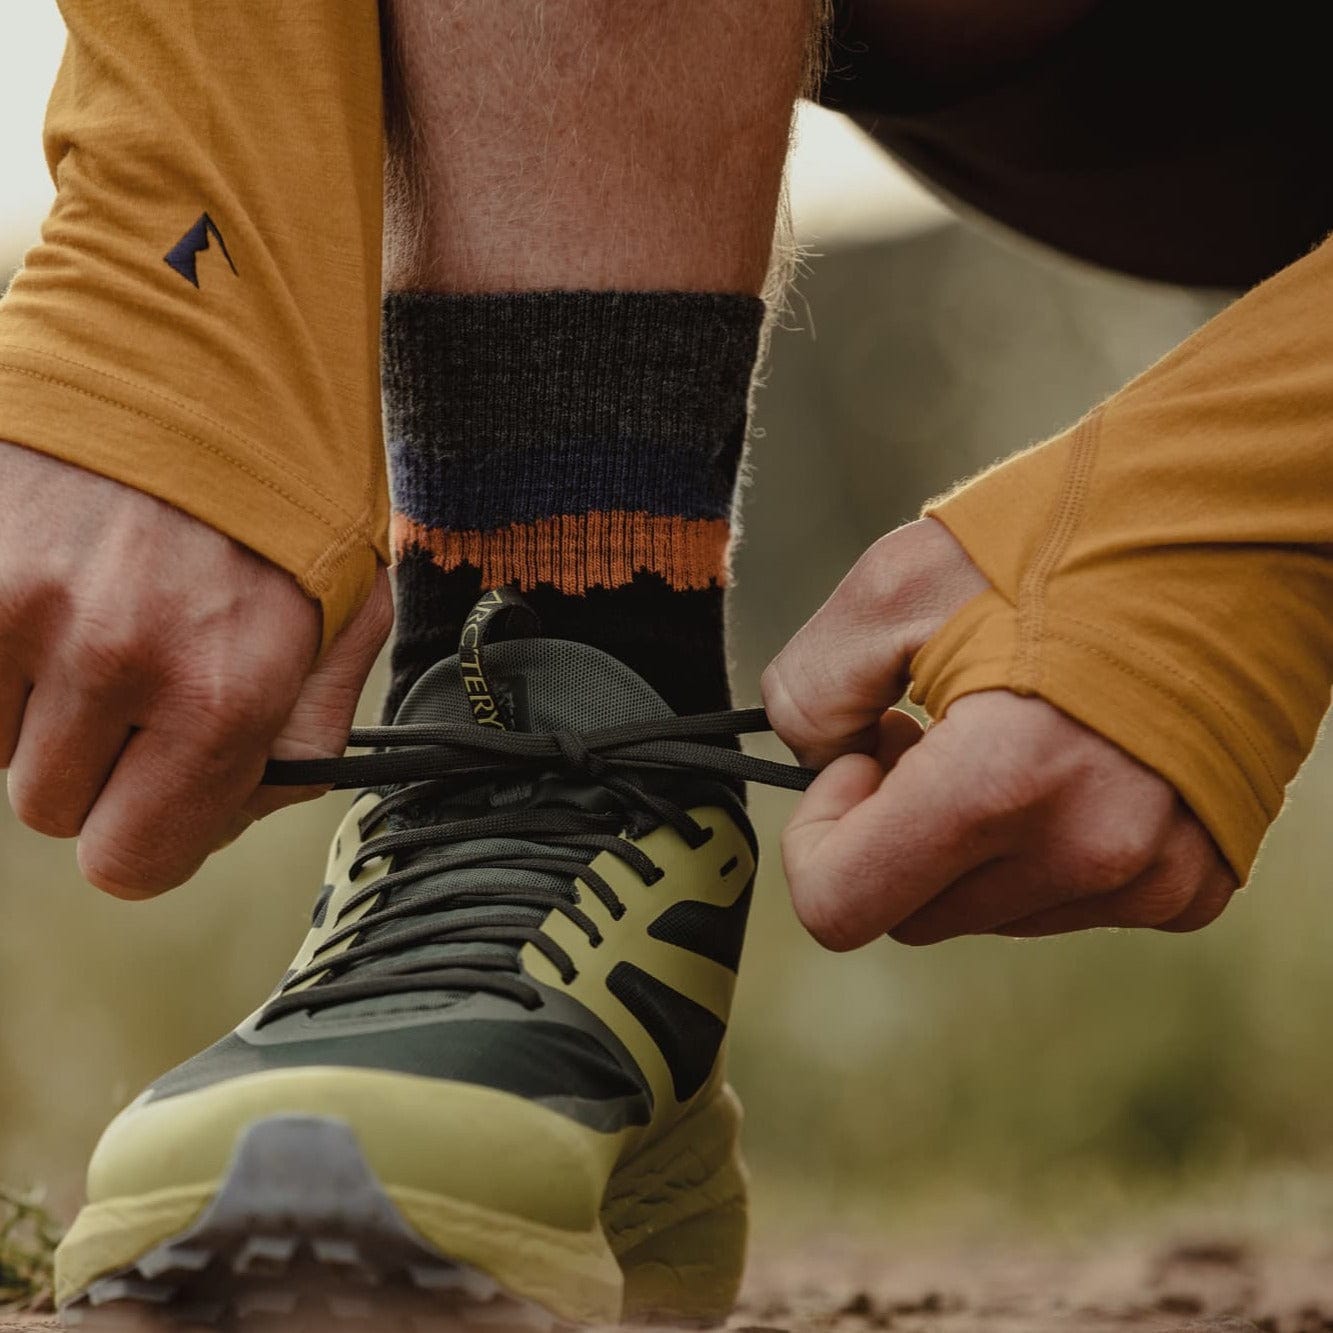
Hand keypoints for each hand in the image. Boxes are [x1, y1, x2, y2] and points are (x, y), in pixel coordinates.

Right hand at [0, 442, 391, 898]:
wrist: (203, 325)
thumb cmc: (285, 479)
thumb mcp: (348, 610)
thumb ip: (303, 730)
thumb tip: (232, 811)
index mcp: (229, 688)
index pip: (132, 863)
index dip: (147, 835)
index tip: (155, 792)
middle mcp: (116, 656)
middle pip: (54, 808)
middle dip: (96, 762)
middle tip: (135, 671)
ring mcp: (16, 602)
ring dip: (39, 702)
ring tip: (97, 605)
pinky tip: (46, 578)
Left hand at [761, 517, 1236, 947]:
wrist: (1233, 532)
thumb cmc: (1064, 543)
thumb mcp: (894, 585)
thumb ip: (810, 690)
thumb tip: (814, 760)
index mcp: (1000, 782)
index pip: (840, 907)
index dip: (818, 837)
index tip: (860, 757)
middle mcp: (1082, 853)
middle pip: (909, 913)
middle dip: (889, 832)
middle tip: (921, 731)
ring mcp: (1147, 877)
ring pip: (983, 910)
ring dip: (962, 841)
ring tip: (1002, 731)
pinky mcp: (1191, 882)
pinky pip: (1063, 901)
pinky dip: (1035, 847)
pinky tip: (1063, 761)